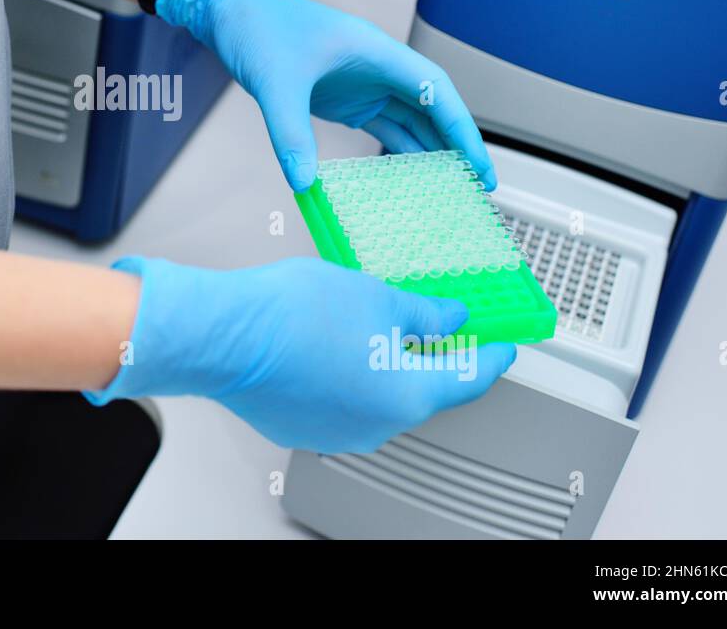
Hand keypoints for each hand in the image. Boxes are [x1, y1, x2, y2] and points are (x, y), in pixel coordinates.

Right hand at [85, 257, 516, 452]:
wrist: (225, 333)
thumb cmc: (292, 315)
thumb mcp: (377, 295)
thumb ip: (423, 313)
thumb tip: (447, 318)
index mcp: (407, 395)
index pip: (468, 378)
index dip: (490, 354)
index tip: (501, 345)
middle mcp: (376, 424)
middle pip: (421, 389)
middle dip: (428, 353)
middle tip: (431, 319)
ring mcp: (336, 430)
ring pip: (377, 395)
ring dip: (382, 363)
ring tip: (367, 320)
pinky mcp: (299, 425)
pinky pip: (339, 400)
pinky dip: (345, 374)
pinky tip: (330, 340)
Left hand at [157, 0, 495, 191]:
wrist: (228, 10)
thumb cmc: (257, 27)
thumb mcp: (274, 82)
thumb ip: (289, 132)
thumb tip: (303, 182)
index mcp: (375, 51)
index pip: (434, 90)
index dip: (462, 127)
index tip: (478, 163)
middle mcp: (376, 67)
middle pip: (430, 108)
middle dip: (455, 145)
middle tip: (477, 186)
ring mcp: (361, 83)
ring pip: (409, 120)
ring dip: (429, 152)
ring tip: (450, 190)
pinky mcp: (342, 98)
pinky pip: (380, 128)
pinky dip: (396, 152)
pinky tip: (407, 180)